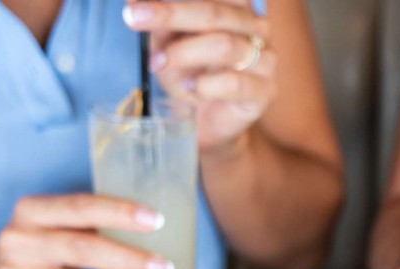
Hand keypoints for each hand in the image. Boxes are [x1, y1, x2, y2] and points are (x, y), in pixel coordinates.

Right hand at [0, 194, 173, 268]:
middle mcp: (20, 242)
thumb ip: (85, 227)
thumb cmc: (33, 253)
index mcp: (30, 211)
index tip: (156, 219)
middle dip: (129, 260)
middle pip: (83, 249)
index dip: (119, 212)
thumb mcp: (47, 228)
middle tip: (165, 268)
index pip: (79, 207)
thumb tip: (152, 233)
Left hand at [124, 1, 275, 153]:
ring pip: (224, 45)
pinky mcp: (265, 91)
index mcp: (236, 5)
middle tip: (133, 17)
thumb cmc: (191, 76)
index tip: (137, 0)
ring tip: (158, 64)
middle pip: (214, 12)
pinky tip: (190, 88)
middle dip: (170, 13)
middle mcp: (256, 26)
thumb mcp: (169, 41)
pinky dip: (205, 85)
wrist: (207, 124)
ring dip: (184, 53)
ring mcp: (266, 58)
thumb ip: (162, 21)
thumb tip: (134, 3)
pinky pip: (234, 83)